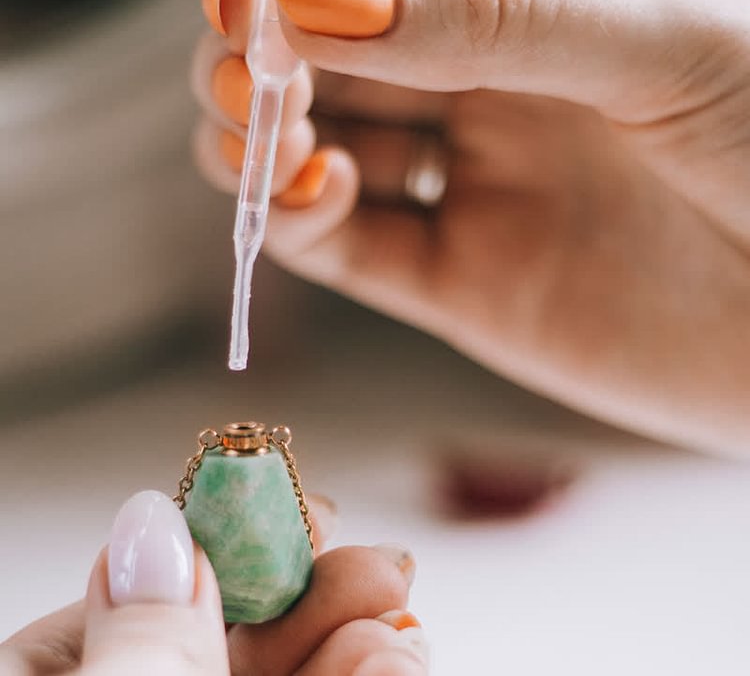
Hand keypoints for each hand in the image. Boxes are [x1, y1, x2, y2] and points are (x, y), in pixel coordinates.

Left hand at [0, 491, 425, 674]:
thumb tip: (153, 517)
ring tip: (400, 629)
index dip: (242, 545)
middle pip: (240, 631)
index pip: (159, 587)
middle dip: (319, 593)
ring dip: (358, 640)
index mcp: (68, 675)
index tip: (308, 514)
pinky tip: (398, 658)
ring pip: (293, 672)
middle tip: (379, 570)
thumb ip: (136, 641)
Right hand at [192, 0, 749, 453]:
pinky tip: (319, 192)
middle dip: (255, 61)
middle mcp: (479, 82)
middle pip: (315, 57)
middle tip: (246, 83)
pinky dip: (307, 219)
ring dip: (261, 142)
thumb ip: (491, 11)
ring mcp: (463, 183)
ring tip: (271, 144)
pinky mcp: (456, 279)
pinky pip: (351, 243)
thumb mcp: (658, 40)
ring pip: (313, 148)